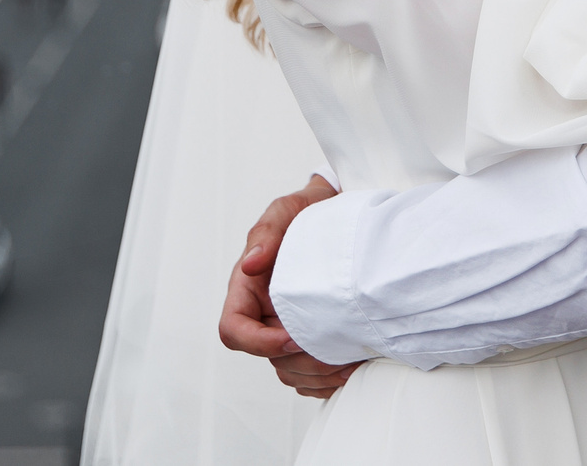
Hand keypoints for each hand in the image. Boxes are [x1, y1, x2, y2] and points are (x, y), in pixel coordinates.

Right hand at [219, 173, 360, 397]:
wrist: (340, 212)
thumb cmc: (308, 209)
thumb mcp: (287, 210)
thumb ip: (267, 232)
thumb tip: (249, 264)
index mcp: (248, 289)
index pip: (233, 330)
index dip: (258, 342)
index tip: (292, 338)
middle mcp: (264, 313)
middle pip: (268, 357)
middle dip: (300, 361)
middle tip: (336, 351)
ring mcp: (286, 327)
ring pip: (290, 371)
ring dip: (319, 373)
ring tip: (351, 361)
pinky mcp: (309, 337)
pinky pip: (310, 374)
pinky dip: (330, 377)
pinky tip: (353, 363)